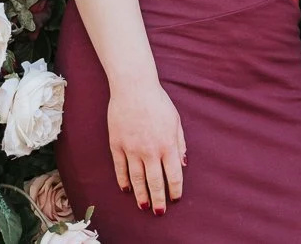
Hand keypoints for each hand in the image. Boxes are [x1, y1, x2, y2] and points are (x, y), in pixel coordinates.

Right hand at [108, 85, 185, 214]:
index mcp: (168, 144)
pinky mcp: (117, 145)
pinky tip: (126, 189)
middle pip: (155, 182)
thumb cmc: (158, 102)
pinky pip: (120, 168)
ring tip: (143, 205)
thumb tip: (183, 164)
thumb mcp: (176, 121)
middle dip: (158, 199)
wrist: (134, 88)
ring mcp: (132, 148)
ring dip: (141, 194)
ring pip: (136, 179)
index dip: (174, 190)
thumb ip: (180, 143)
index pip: (173, 175)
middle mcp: (150, 150)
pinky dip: (123, 180)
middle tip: (159, 212)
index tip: (175, 198)